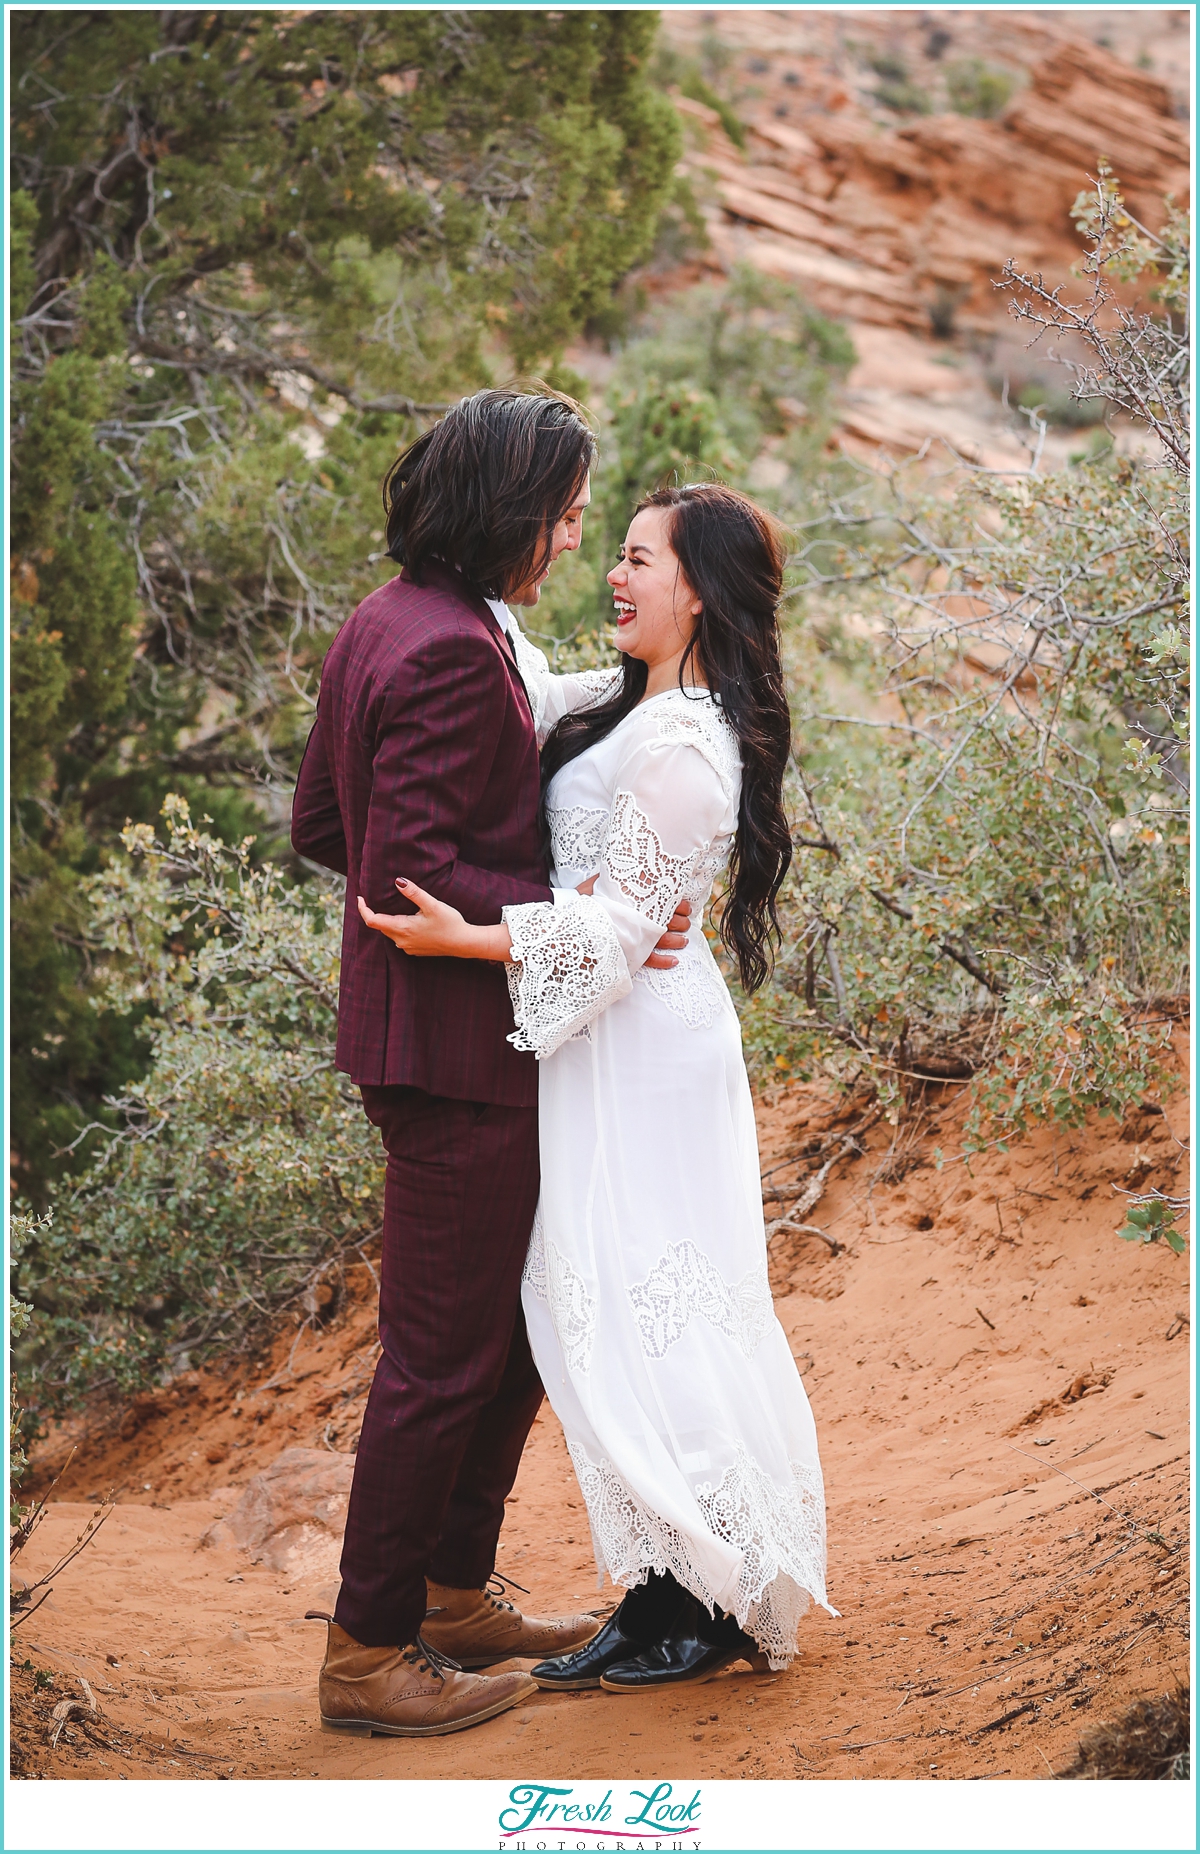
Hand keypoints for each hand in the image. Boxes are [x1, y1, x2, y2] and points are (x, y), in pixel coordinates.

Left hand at [357, 880, 473, 957]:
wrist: (464, 944)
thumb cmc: (450, 924)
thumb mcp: (433, 905)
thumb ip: (414, 893)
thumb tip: (398, 881)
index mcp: (402, 929)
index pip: (373, 920)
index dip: (363, 909)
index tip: (360, 898)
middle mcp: (401, 941)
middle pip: (380, 926)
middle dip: (374, 913)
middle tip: (372, 898)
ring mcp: (408, 947)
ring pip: (389, 932)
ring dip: (387, 921)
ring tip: (391, 907)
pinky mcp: (415, 950)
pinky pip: (399, 938)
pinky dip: (397, 928)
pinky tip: (407, 920)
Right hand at [576, 875, 689, 967]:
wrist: (564, 920)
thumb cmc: (583, 901)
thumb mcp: (601, 883)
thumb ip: (618, 879)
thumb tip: (633, 867)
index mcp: (632, 903)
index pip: (662, 904)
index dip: (677, 906)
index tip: (685, 907)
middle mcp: (633, 920)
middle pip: (665, 923)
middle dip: (680, 923)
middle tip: (685, 922)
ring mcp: (630, 938)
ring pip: (661, 942)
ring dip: (676, 941)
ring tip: (684, 940)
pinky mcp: (625, 953)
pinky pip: (647, 961)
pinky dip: (663, 962)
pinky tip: (674, 961)